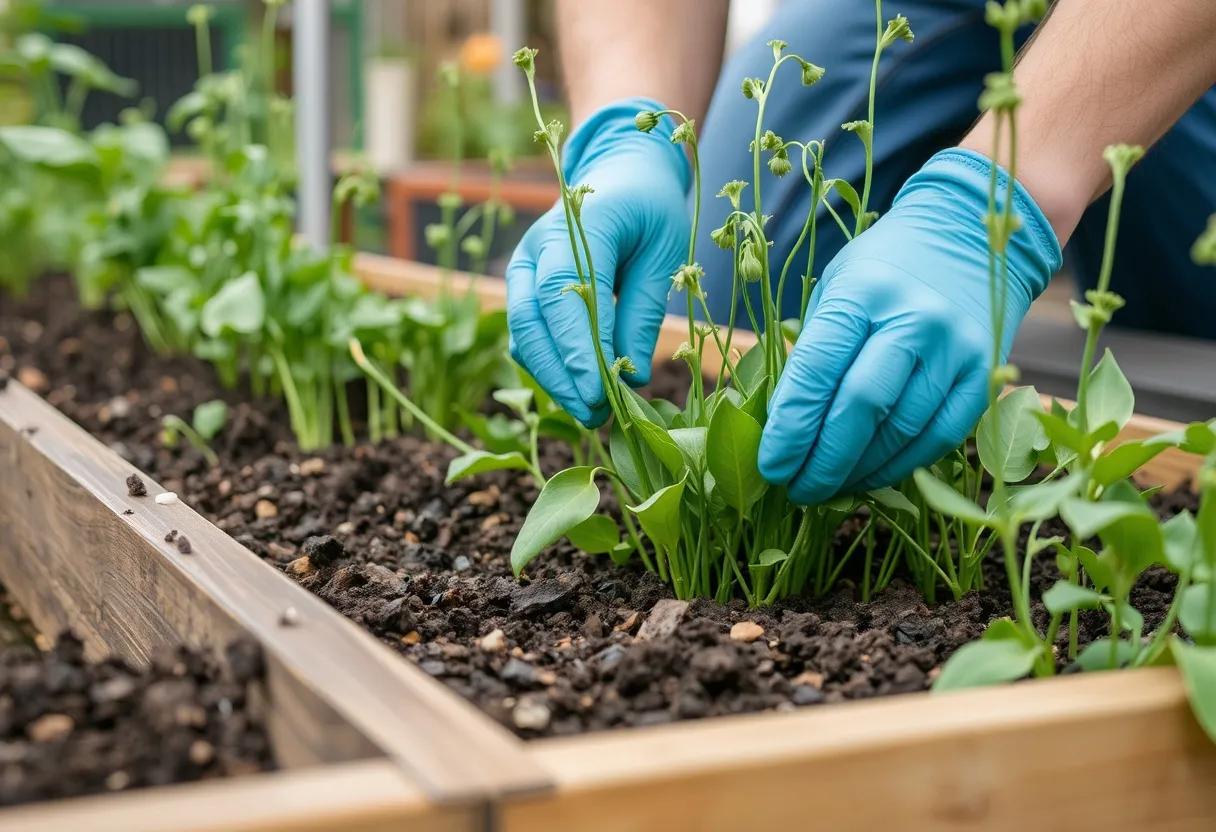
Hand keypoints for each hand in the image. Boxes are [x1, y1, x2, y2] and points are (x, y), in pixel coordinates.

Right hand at [506, 98, 690, 426]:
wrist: (620, 173)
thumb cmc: (651, 209)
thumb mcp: (666, 251)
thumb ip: (645, 310)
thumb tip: (633, 377)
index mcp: (579, 225)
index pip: (566, 295)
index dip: (580, 348)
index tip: (601, 392)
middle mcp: (538, 246)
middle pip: (532, 322)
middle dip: (562, 375)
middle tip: (598, 415)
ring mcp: (523, 267)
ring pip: (523, 335)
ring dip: (553, 379)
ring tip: (594, 413)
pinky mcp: (522, 288)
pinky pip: (527, 336)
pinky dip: (549, 368)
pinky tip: (581, 391)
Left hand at [759, 149, 1062, 504]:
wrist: (969, 234)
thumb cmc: (884, 267)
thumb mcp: (835, 287)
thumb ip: (813, 351)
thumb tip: (783, 426)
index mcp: (862, 293)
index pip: (817, 372)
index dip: (790, 427)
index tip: (771, 464)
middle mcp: (913, 319)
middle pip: (860, 408)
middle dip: (821, 459)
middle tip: (794, 489)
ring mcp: (955, 348)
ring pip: (901, 430)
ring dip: (858, 470)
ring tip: (825, 488)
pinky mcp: (984, 373)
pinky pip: (939, 436)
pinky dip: (900, 465)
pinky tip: (870, 476)